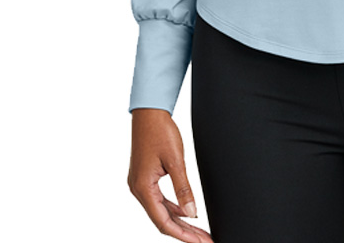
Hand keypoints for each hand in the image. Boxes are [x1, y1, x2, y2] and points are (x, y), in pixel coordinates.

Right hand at [128, 108, 213, 240]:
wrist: (148, 113)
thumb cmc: (160, 132)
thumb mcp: (175, 160)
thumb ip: (183, 189)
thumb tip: (192, 213)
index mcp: (143, 188)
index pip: (163, 222)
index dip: (183, 235)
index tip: (200, 242)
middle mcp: (138, 190)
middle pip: (162, 220)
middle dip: (184, 232)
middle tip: (205, 240)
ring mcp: (140, 184)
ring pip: (161, 211)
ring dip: (180, 222)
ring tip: (199, 231)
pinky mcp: (145, 178)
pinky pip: (159, 200)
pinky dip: (173, 208)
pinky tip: (187, 213)